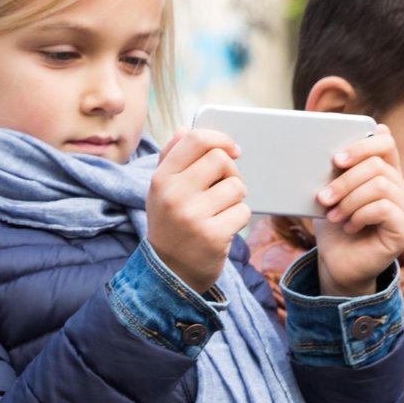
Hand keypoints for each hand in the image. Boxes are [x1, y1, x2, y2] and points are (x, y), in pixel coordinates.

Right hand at [146, 128, 248, 292]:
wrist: (170, 272)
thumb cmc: (171, 224)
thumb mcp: (161, 191)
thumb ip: (172, 158)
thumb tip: (185, 131)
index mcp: (161, 179)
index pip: (196, 140)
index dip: (221, 139)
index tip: (233, 150)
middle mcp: (173, 195)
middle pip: (222, 160)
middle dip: (229, 173)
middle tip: (221, 190)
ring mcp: (192, 215)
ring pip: (237, 186)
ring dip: (235, 198)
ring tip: (218, 212)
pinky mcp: (212, 235)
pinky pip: (243, 211)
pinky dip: (237, 219)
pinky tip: (221, 229)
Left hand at [313, 125, 403, 296]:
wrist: (336, 263)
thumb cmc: (333, 226)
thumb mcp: (329, 195)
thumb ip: (334, 173)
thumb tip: (325, 149)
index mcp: (383, 174)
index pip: (385, 144)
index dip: (362, 146)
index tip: (336, 159)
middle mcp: (399, 188)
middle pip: (377, 165)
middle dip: (344, 181)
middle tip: (323, 198)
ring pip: (380, 185)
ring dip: (349, 200)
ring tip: (334, 216)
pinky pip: (384, 208)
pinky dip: (360, 215)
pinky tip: (349, 226)